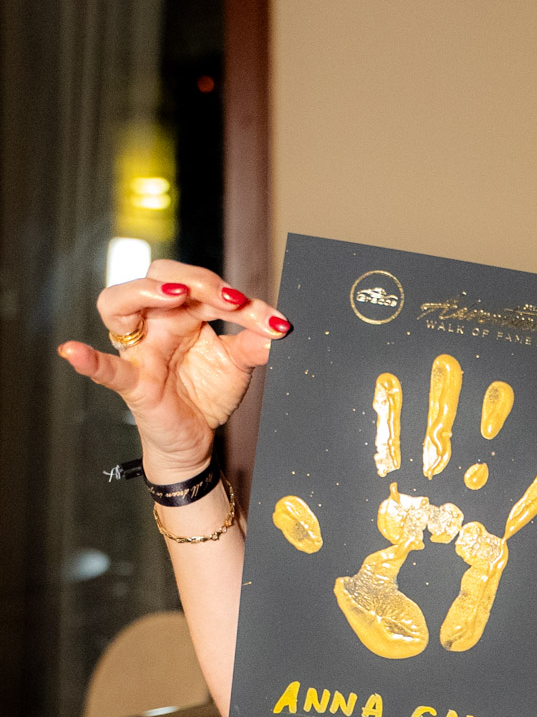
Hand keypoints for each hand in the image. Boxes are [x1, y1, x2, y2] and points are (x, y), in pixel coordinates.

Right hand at [56, 260, 290, 480]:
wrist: (196, 440)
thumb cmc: (206, 393)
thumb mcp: (237, 364)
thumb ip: (255, 343)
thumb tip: (282, 328)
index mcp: (183, 311)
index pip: (204, 287)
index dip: (238, 298)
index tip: (274, 321)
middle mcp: (156, 321)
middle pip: (159, 277)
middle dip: (197, 282)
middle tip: (231, 300)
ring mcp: (139, 349)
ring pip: (118, 304)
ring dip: (145, 292)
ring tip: (173, 295)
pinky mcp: (133, 382)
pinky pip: (106, 369)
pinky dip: (89, 361)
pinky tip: (73, 353)